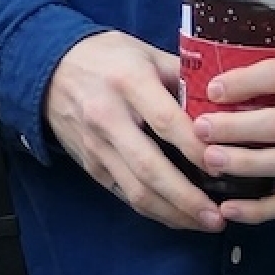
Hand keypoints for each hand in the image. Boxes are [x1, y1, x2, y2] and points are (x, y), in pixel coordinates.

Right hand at [44, 32, 226, 232]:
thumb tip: (226, 104)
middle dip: (187, 198)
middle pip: (150, 168)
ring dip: (173, 213)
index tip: (226, 166)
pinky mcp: (90, 165)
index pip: (167, 122)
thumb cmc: (108, 57)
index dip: (198, 149)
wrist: (48, 68)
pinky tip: (179, 216)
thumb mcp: (146, 52)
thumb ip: (184, 77)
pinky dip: (154, 210)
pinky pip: (124, 195)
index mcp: (129, 82)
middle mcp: (109, 118)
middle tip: (218, 217)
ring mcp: (96, 146)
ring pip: (135, 191)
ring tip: (205, 223)